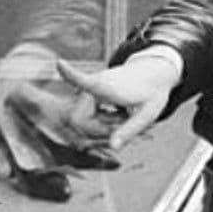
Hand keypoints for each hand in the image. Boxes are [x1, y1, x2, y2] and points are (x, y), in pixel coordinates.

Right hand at [56, 58, 179, 149]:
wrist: (153, 73)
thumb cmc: (152, 92)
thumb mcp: (147, 114)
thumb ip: (129, 131)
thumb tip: (113, 148)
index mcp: (107, 86)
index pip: (85, 80)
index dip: (71, 75)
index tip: (59, 63)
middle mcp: (94, 85)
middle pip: (81, 121)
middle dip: (100, 129)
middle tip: (126, 121)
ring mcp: (90, 88)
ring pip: (84, 121)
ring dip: (103, 125)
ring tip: (125, 115)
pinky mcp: (89, 93)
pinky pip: (87, 117)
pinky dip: (101, 122)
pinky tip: (118, 115)